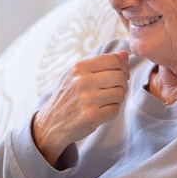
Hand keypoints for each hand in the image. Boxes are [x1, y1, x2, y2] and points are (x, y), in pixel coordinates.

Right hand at [33, 50, 129, 164]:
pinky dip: (112, 111)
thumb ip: (102, 64)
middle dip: (123, 84)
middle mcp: (82, 81)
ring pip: (120, 93)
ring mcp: (87, 99)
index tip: (121, 74)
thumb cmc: (69, 97)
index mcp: (79, 67)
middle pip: (120, 76)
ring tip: (106, 100)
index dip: (123, 67)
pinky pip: (115, 110)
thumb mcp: (78, 75)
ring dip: (118, 99)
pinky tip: (101, 111)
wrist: (51, 123)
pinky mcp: (91, 116)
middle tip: (115, 89)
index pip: (114, 60)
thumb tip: (125, 54)